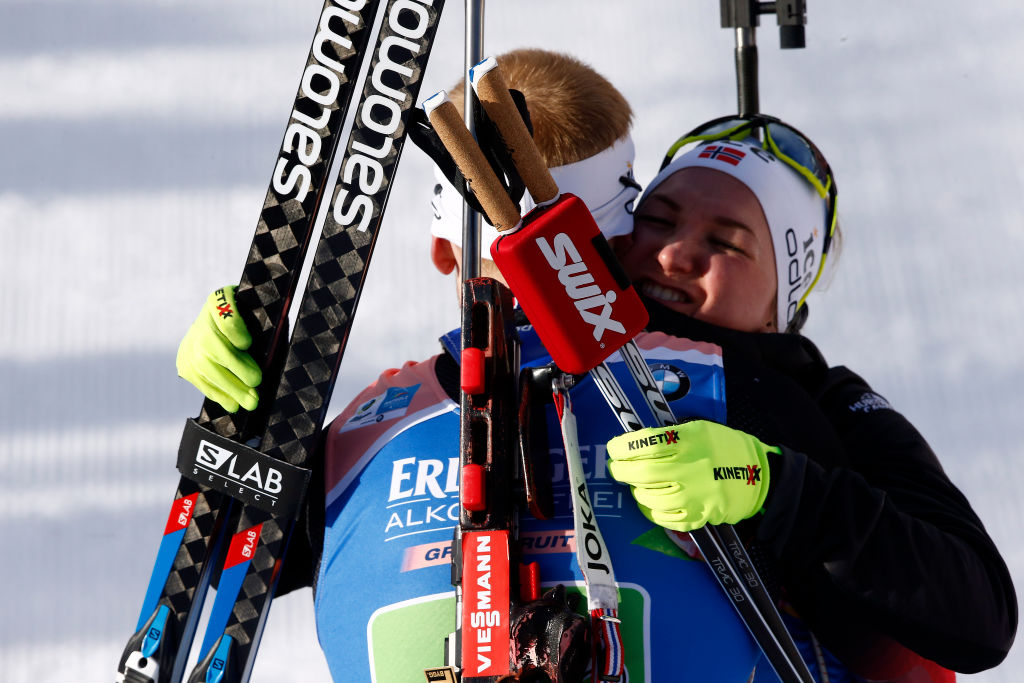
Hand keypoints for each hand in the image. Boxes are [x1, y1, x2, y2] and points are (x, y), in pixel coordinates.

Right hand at [175, 286, 260, 412]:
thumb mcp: (257, 314)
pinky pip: (202, 382)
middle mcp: (201, 322)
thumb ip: (264, 325)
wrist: (218, 323)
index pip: (223, 315)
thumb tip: (275, 347)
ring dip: (232, 389)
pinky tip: (234, 404)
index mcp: (220, 301)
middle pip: (215, 348)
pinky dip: (220, 395)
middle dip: (238, 369)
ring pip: (208, 369)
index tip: (246, 343)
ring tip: (251, 402)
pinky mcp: (185, 364)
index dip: (233, 330)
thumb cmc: (250, 320)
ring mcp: (190, 345)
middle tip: (257, 382)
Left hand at [606, 420, 774, 531]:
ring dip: (636, 490)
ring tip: (638, 483)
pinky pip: (662, 518)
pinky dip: (650, 510)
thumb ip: (668, 437)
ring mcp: (694, 496)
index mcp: (688, 442)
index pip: (643, 444)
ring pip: (647, 497)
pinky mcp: (698, 516)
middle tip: (617, 467)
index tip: (615, 448)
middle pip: (641, 473)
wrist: (758, 475)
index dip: (621, 447)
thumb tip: (633, 445)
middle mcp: (689, 469)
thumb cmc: (724, 448)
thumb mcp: (698, 429)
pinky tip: (650, 501)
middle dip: (621, 470)